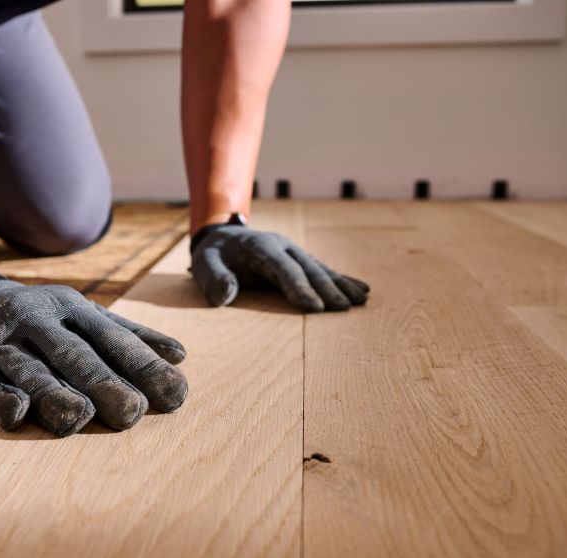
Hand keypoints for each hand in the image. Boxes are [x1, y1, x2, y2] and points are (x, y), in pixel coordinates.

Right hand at [0, 279, 187, 436]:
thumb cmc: (41, 320)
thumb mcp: (82, 316)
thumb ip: (128, 336)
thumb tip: (180, 355)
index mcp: (70, 307)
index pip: (112, 338)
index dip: (143, 366)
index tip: (175, 393)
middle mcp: (35, 319)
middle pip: (73, 355)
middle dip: (103, 383)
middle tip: (132, 413)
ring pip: (29, 370)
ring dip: (53, 394)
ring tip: (78, 416)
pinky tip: (17, 412)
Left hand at [190, 224, 369, 311]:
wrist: (221, 238)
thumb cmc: (212, 257)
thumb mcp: (204, 265)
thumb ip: (214, 279)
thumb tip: (225, 295)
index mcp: (259, 246)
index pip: (282, 268)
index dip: (299, 287)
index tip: (315, 308)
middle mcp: (281, 245)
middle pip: (308, 268)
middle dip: (327, 288)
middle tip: (344, 309)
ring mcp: (293, 250)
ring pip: (320, 268)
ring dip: (341, 284)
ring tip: (362, 300)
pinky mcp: (298, 258)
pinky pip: (323, 270)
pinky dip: (342, 280)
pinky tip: (362, 289)